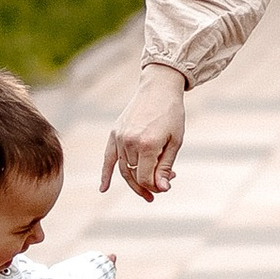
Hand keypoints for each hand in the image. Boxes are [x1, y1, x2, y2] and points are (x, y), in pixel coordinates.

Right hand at [101, 64, 187, 200]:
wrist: (159, 88)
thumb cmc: (171, 114)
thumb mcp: (175, 141)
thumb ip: (166, 166)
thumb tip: (162, 189)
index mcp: (148, 145)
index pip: (145, 178)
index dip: (155, 187)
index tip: (166, 186)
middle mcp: (130, 142)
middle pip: (134, 175)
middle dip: (147, 185)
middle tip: (159, 189)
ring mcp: (120, 137)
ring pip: (124, 168)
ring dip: (135, 180)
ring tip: (148, 186)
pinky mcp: (115, 133)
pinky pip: (108, 157)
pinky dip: (105, 174)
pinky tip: (103, 189)